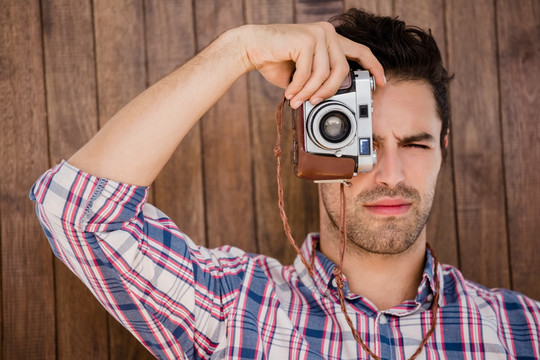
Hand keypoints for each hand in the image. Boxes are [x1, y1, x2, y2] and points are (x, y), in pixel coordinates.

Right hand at [239, 22, 384, 107]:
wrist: (250, 48)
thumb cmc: (274, 60)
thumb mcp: (302, 74)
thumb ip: (318, 81)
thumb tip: (328, 99)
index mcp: (329, 39)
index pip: (359, 51)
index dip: (373, 67)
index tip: (382, 82)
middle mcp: (327, 33)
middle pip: (342, 70)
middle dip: (328, 92)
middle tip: (313, 103)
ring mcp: (318, 34)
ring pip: (323, 74)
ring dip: (309, 92)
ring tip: (296, 100)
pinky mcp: (305, 39)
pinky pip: (308, 73)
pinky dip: (297, 87)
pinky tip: (288, 91)